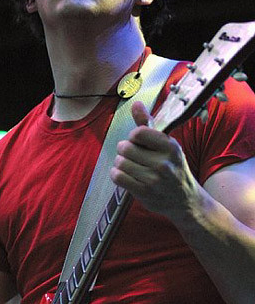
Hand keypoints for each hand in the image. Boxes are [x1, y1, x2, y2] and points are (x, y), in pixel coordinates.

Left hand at [110, 101, 201, 218]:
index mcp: (170, 147)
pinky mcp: (144, 193)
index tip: (139, 143)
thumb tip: (135, 103)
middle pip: (125, 148)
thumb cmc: (172, 167)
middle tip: (132, 156)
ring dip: (120, 163)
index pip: (138, 132)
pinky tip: (125, 175)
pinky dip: (117, 175)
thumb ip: (147, 124)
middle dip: (124, 150)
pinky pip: (118, 177)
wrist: (186, 200)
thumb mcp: (166, 144)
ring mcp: (154, 180)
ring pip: (120, 163)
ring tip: (130, 166)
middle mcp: (164, 163)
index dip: (133, 137)